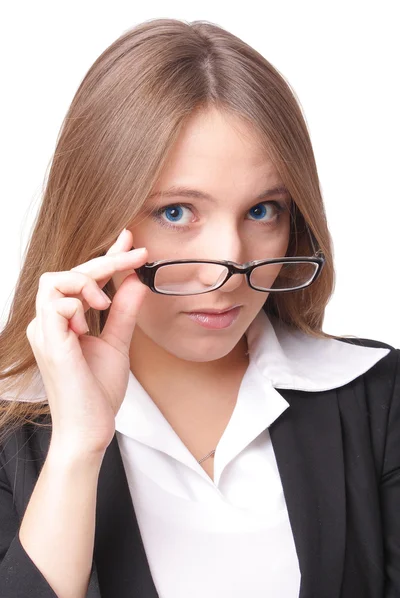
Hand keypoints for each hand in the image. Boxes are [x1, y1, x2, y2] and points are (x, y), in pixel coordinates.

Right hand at [26, 229, 146, 454]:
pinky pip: (55, 304)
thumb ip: (124, 312)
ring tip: (104, 304)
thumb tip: (137, 282)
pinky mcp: (49, 342)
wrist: (90, 428)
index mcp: (62, 321)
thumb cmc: (97, 391)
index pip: (81, 278)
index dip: (105, 256)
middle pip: (69, 273)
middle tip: (137, 256)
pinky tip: (89, 324)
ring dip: (85, 283)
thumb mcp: (117, 342)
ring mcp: (45, 331)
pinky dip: (77, 305)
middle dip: (106, 261)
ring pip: (54, 280)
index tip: (129, 241)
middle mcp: (49, 322)